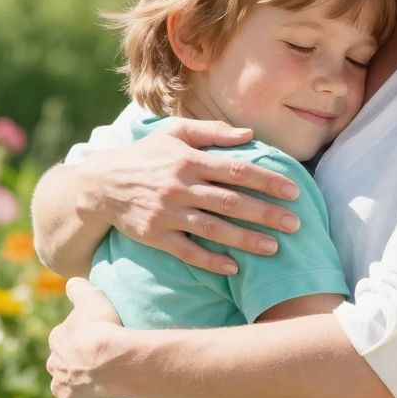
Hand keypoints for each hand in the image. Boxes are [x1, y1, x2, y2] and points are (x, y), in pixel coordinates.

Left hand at [46, 279, 125, 397]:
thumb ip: (79, 288)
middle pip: (60, 367)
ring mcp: (60, 389)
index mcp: (58, 339)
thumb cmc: (103, 329)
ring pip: (63, 390)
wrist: (112, 360)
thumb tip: (72, 281)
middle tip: (96, 368)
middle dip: (72, 368)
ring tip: (96, 391)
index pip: (63, 341)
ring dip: (75, 391)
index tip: (93, 345)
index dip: (78, 343)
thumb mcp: (92, 298)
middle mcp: (54, 365)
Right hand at [82, 118, 301, 275]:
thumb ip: (211, 131)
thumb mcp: (173, 133)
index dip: (267, 181)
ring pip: (213, 229)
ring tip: (274, 248)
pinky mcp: (155, 236)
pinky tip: (234, 267)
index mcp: (188, 160)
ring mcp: (167, 214)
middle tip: (295, 224)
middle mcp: (179, 187)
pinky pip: (187, 252)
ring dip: (245, 239)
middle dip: (265, 213)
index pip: (236, 170)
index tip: (294, 191)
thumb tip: (249, 134)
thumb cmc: (144, 156)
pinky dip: (211, 260)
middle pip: (230, 201)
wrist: (100, 184)